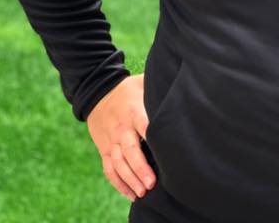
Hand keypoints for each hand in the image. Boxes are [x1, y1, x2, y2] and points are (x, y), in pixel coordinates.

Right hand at [86, 74, 155, 200]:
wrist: (97, 94)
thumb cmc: (128, 90)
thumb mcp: (142, 84)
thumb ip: (158, 89)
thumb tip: (181, 88)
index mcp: (133, 111)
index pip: (143, 125)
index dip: (151, 136)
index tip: (162, 151)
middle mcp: (121, 128)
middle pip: (130, 150)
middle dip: (140, 168)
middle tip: (151, 183)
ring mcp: (112, 141)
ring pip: (118, 163)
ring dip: (130, 179)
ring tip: (142, 192)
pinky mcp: (105, 150)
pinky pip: (109, 169)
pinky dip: (118, 183)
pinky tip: (131, 194)